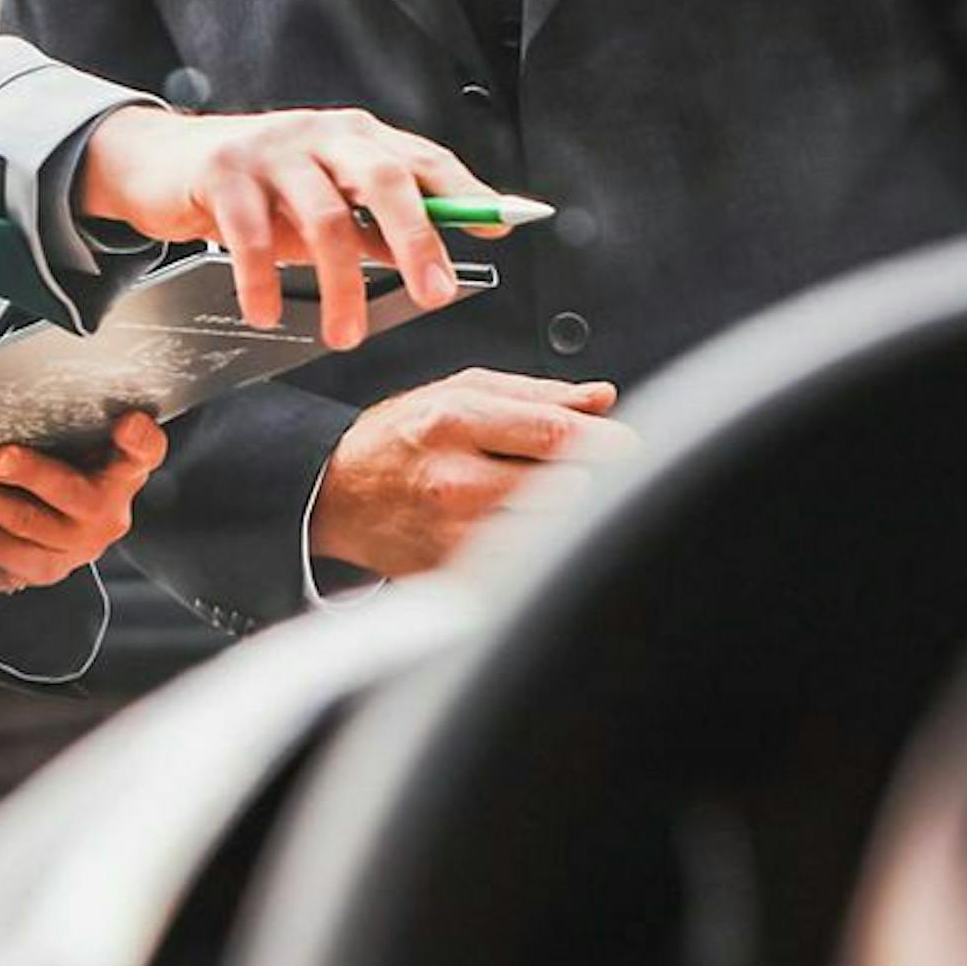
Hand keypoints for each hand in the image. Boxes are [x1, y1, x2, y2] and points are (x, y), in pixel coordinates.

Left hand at [0, 412, 168, 593]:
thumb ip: (56, 419)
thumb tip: (2, 384)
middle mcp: (107, 511)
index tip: (126, 423)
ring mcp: (76, 544)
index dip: (139, 440)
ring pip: (26, 523)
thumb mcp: (68, 441)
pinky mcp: (42, 568)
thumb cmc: (58, 467)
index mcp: (122, 471)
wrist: (46, 534)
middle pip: (72, 492)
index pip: (144, 452)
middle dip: (30, 473)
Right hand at [72, 105, 495, 346]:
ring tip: (345, 334)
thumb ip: (370, 223)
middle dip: (416, 240)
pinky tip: (265, 312)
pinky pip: (251, 235)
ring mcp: (270, 150)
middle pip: (381, 180)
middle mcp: (319, 134)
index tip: (501, 226)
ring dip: (340, 285)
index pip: (421, 159)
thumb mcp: (318, 200)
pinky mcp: (222, 172)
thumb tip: (432, 256)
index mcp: (353, 136)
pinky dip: (262, 281)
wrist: (157, 161)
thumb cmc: (251, 186)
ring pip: (322, 218)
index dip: (465, 192)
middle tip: (435, 294)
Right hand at [310, 370, 630, 578]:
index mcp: (456, 423)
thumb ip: (537, 395)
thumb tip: (601, 399)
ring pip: (554, 532)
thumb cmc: (400, 438)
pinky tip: (518, 529)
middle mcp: (455, 481)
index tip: (629, 446)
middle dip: (585, 480)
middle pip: (567, 490)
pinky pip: (525, 566)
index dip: (610, 443)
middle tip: (577, 473)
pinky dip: (537, 548)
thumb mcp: (461, 391)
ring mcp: (454, 535)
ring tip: (543, 500)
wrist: (337, 491)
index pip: (557, 437)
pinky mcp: (454, 574)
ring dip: (564, 518)